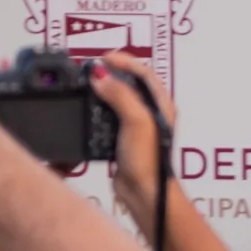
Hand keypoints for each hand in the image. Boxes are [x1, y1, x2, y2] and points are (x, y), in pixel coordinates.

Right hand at [92, 52, 177, 238]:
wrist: (143, 192)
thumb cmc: (149, 160)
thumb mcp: (136, 121)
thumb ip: (119, 95)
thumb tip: (100, 78)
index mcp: (161, 105)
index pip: (144, 72)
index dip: (125, 61)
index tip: (104, 58)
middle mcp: (151, 113)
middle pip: (131, 82)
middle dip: (113, 71)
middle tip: (94, 67)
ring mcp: (137, 126)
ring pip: (120, 98)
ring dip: (105, 88)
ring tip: (89, 83)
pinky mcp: (124, 138)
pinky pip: (110, 115)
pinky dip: (99, 107)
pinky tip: (90, 108)